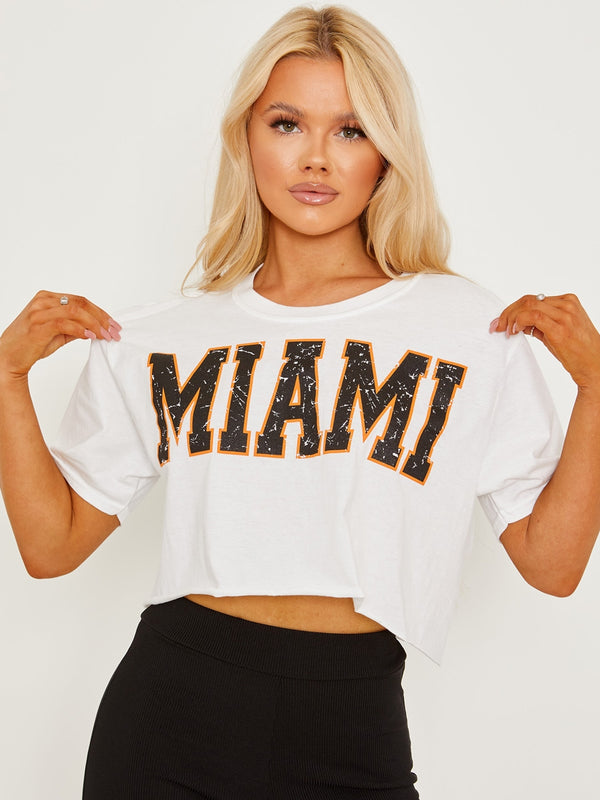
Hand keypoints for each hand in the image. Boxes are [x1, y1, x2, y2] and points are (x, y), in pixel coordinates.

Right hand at [0, 291, 120, 378]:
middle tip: (114, 331)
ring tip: (106, 336)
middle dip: (102, 318)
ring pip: (76, 311)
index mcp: (47, 298)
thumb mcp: (56, 334)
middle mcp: (43, 301)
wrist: (8, 358)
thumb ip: (74, 327)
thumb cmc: (30, 345)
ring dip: (95, 324)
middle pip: (81, 303)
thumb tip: (94, 329)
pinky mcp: (38, 325)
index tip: (113, 325)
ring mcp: (39, 312)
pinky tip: (90, 337)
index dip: (100, 312)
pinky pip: (65, 323)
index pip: (80, 300)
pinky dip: (81, 330)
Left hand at [489, 293, 599, 391]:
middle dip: (508, 312)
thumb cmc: (578, 351)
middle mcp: (567, 305)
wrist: (595, 365)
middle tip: (497, 326)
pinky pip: (533, 316)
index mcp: (568, 301)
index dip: (513, 308)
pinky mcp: (560, 328)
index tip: (502, 321)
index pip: (534, 298)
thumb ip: (541, 324)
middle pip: (528, 300)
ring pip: (528, 305)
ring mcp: (565, 315)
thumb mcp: (558, 331)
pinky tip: (514, 332)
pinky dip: (519, 321)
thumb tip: (519, 322)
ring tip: (505, 331)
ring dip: (510, 317)